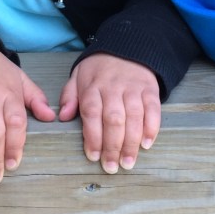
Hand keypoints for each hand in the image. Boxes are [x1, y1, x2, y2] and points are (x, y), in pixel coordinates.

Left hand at [58, 53, 160, 173]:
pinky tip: (146, 144)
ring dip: (131, 143)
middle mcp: (113, 87)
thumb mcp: (78, 76)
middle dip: (112, 146)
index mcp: (93, 86)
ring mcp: (133, 88)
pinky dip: (151, 128)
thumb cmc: (99, 69)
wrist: (126, 46)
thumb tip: (61, 117)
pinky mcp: (150, 89)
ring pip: (133, 117)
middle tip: (111, 167)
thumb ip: (69, 96)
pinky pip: (153, 110)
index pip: (91, 113)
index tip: (93, 156)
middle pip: (113, 119)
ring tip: (128, 162)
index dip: (92, 136)